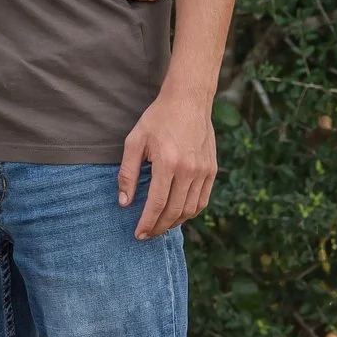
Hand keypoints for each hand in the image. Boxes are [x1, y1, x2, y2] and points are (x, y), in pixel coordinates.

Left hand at [118, 89, 216, 238]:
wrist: (188, 101)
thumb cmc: (157, 119)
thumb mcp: (134, 141)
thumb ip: (128, 173)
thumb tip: (124, 202)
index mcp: (168, 163)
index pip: (158, 203)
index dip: (147, 222)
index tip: (138, 234)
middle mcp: (189, 170)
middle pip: (175, 211)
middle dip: (160, 227)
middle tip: (147, 235)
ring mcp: (204, 171)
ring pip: (191, 209)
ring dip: (176, 223)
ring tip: (161, 227)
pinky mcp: (212, 170)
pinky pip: (203, 200)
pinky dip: (191, 212)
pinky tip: (178, 215)